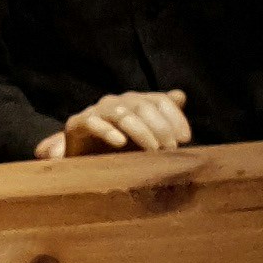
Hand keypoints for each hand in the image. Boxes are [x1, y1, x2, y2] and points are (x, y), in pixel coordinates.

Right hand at [35, 88, 190, 158]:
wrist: (81, 166)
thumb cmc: (118, 153)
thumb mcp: (145, 139)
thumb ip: (163, 119)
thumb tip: (181, 96)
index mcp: (134, 103)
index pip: (159, 100)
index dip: (174, 117)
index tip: (185, 139)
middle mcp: (116, 102)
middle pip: (142, 105)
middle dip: (160, 126)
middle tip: (171, 148)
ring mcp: (96, 112)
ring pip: (122, 113)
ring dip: (141, 131)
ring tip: (153, 150)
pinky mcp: (77, 124)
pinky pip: (93, 123)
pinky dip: (107, 131)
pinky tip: (120, 143)